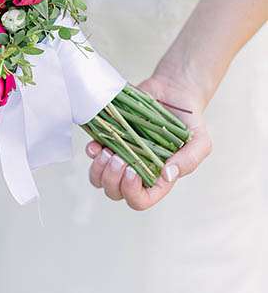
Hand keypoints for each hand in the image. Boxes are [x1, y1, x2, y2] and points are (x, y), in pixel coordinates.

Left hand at [85, 74, 211, 210]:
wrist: (173, 92)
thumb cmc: (189, 120)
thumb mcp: (200, 141)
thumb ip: (189, 160)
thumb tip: (167, 175)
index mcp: (157, 179)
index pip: (140, 200)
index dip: (131, 193)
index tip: (133, 171)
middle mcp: (136, 171)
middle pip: (114, 192)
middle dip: (112, 179)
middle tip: (120, 158)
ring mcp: (120, 156)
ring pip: (99, 178)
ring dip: (98, 169)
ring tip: (108, 152)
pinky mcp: (108, 139)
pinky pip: (92, 154)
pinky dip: (91, 151)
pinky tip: (97, 143)